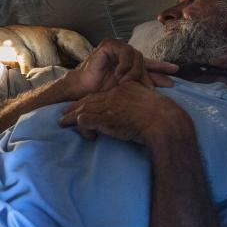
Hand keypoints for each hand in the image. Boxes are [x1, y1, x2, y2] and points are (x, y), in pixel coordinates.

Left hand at [58, 81, 192, 144]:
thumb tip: (132, 117)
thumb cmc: (162, 119)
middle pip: (89, 99)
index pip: (102, 94)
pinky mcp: (104, 117)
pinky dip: (82, 129)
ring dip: (70, 117)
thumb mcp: (148, 109)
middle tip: (64, 113)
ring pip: (82, 109)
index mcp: (125, 89)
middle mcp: (114, 94)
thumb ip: (137, 108)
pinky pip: (84, 121)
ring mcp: (108, 105)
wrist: (164, 122)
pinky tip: (87, 136)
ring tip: (62, 123)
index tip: (83, 106)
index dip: (91, 101)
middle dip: (75, 106)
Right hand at [63, 39, 177, 98]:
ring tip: (129, 83)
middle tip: (161, 81)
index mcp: (129, 67)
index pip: (148, 65)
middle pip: (144, 60)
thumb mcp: (124, 93)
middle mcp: (124, 57)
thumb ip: (137, 89)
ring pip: (136, 55)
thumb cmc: (99, 94)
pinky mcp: (108, 46)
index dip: (161, 67)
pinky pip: (123, 51)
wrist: (81, 91)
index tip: (175, 71)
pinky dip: (124, 63)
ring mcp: (116, 50)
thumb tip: (157, 94)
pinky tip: (120, 75)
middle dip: (153, 71)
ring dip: (135, 70)